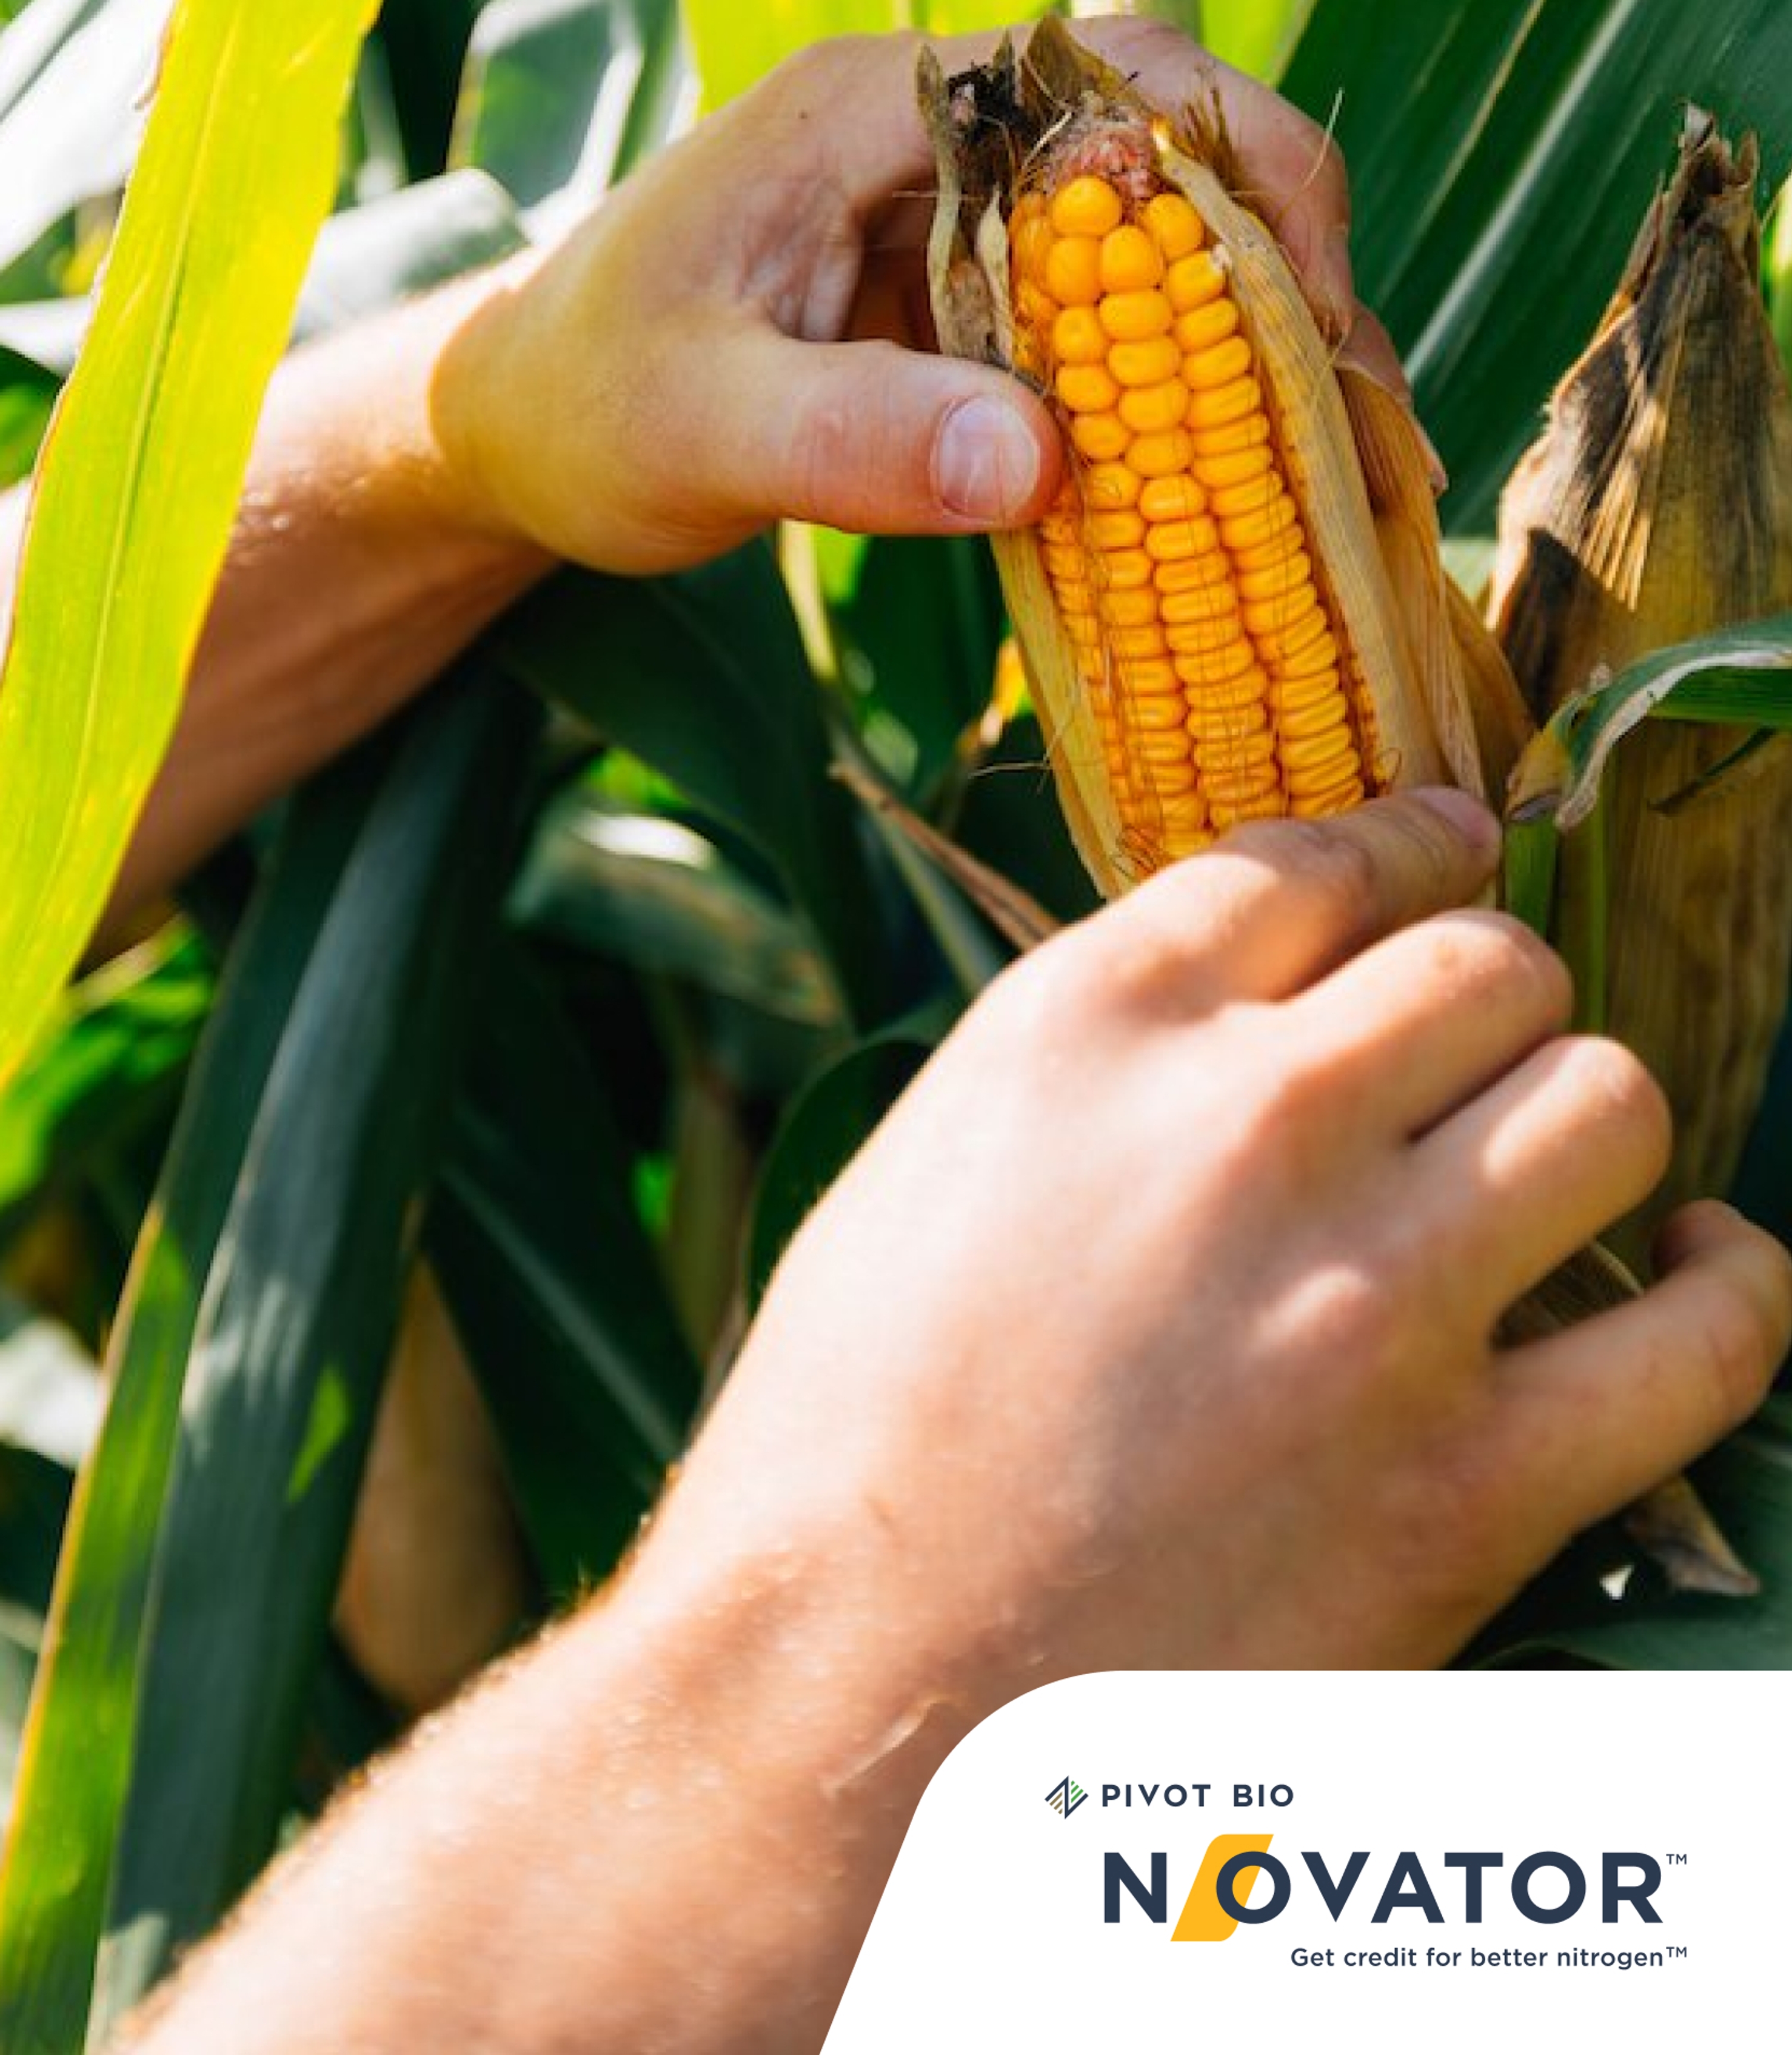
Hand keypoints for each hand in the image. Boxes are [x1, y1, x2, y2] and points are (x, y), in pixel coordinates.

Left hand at [432, 18, 1400, 572]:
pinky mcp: (949, 320)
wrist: (511, 430)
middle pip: (1162, 170)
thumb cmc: (580, 407)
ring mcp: (949, 233)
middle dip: (1276, 284)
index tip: (1316, 318)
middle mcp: (934, 146)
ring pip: (1142, 265)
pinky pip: (1089, 348)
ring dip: (1235, 361)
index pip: (1113, 81)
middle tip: (1356, 428)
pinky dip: (1157, 414)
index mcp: (879, 107)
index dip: (1245, 178)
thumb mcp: (696, 429)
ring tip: (1326, 481)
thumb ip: (851, 438)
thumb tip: (1036, 463)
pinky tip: (1217, 502)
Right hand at [637, 791, 1791, 1688]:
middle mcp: (1248, 1121)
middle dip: (1487, 992)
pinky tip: (1686, 1277)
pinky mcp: (1471, 1481)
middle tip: (1472, 1045)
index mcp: (1087, 1029)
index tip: (1449, 850)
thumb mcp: (919, 1176)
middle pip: (1484, 963)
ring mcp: (1375, 1297)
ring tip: (1549, 1166)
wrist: (845, 1696)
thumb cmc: (837, 1443)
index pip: (1313, 859)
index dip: (1401, 844)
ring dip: (1583, 1118)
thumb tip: (1220, 1035)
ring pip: (1608, 1100)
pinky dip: (1722, 1289)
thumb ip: (1083, 1077)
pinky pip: (1706, 1337)